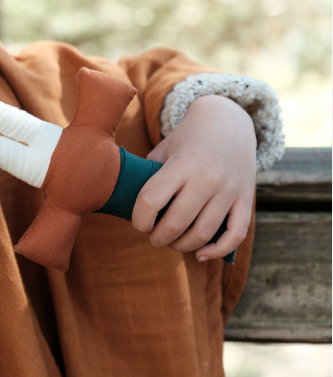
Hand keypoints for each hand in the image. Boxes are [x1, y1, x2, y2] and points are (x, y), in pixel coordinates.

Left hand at [130, 95, 256, 260]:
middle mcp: (207, 178)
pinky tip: (200, 254)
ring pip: (203, 233)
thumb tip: (131, 207)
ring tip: (172, 242)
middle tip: (153, 236)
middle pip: (176, 223)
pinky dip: (217, 251)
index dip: (140, 219)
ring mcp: (229, 189)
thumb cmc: (187, 139)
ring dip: (181, 246)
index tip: (139, 223)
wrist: (228, 121)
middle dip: (158, 238)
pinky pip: (236, 234)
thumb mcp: (164, 150)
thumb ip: (149, 177)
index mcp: (181, 164)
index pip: (152, 200)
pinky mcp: (246, 198)